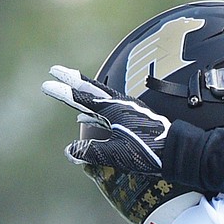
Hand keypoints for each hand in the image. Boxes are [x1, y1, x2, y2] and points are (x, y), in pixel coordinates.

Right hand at [41, 65, 169, 172]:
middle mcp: (121, 106)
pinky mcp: (134, 119)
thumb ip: (93, 151)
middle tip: (56, 70)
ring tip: (70, 89)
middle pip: (92, 89)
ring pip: (100, 98)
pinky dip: (93, 110)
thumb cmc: (150, 152)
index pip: (83, 98)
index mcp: (114, 110)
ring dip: (83, 92)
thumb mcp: (118, 154)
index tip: (46, 83)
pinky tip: (86, 117)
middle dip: (72, 80)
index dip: (63, 91)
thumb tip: (70, 151)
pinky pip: (107, 111)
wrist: (178, 151)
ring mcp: (129, 111)